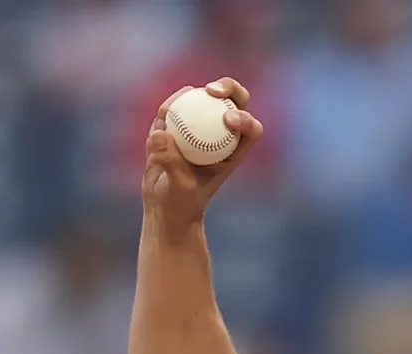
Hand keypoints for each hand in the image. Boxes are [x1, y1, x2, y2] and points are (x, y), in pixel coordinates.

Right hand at [141, 77, 263, 233]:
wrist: (165, 207)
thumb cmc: (181, 203)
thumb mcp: (178, 187)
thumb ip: (171, 162)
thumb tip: (161, 132)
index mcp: (235, 151)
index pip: (250, 128)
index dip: (245, 118)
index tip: (227, 119)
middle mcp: (221, 135)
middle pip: (233, 102)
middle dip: (228, 87)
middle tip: (210, 91)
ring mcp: (200, 129)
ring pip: (202, 100)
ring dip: (192, 94)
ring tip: (180, 99)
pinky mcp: (178, 128)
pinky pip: (175, 110)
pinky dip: (169, 107)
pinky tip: (164, 111)